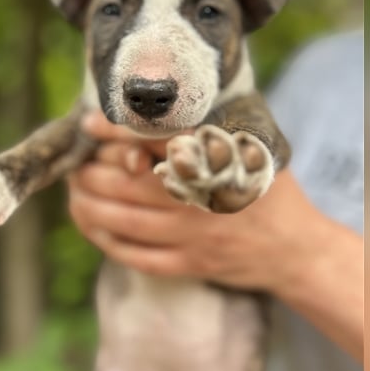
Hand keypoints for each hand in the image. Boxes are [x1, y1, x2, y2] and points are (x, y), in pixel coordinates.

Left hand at [68, 111, 321, 292]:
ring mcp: (192, 237)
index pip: (155, 141)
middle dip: (91, 172)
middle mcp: (198, 200)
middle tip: (74, 162)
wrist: (296, 248)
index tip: (89, 124)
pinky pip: (137, 256)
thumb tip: (159, 105)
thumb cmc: (268, 190)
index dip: (115, 132)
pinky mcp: (189, 265)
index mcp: (214, 164)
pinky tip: (92, 226)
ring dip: (89, 206)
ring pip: (124, 222)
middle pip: (128, 184)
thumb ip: (210, 130)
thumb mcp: (251, 148)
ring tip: (74, 191)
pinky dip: (108, 241)